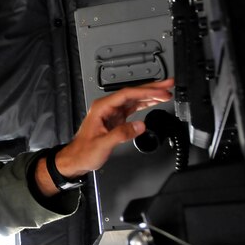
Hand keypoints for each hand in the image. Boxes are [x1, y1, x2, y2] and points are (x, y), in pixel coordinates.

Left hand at [57, 78, 174, 178]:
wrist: (76, 159)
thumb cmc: (83, 151)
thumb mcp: (102, 144)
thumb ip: (122, 134)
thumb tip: (139, 125)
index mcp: (101, 107)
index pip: (127, 94)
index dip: (146, 91)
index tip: (161, 92)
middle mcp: (107, 107)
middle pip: (132, 93)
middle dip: (152, 88)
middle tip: (168, 84)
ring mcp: (112, 112)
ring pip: (134, 100)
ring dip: (150, 95)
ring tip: (166, 92)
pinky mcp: (116, 119)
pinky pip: (132, 108)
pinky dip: (145, 104)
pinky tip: (154, 102)